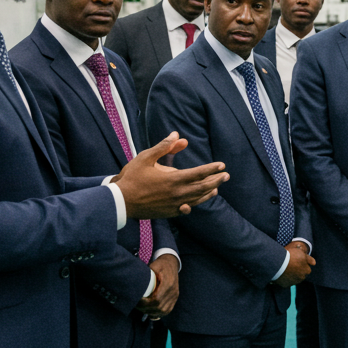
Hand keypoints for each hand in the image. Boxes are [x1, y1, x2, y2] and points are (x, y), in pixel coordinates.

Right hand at [114, 132, 228, 218]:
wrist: (121, 202)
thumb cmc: (132, 177)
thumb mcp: (145, 157)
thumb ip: (163, 146)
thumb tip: (177, 135)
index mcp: (173, 179)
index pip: (199, 173)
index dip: (212, 169)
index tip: (222, 164)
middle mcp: (177, 193)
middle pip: (203, 187)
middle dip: (216, 180)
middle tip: (226, 175)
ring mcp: (174, 205)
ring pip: (197, 199)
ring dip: (209, 193)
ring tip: (217, 188)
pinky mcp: (169, 212)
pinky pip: (187, 208)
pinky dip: (196, 203)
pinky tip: (198, 201)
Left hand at [137, 253, 178, 317]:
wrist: (171, 264)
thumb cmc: (161, 264)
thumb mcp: (153, 266)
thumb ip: (146, 275)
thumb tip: (134, 284)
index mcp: (168, 284)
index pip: (156, 299)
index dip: (145, 303)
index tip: (136, 300)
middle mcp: (173, 292)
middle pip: (159, 307)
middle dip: (146, 308)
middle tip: (136, 305)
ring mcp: (175, 296)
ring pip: (163, 311)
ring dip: (151, 312)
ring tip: (142, 308)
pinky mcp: (174, 299)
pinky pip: (167, 310)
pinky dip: (158, 313)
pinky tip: (150, 311)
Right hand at [275, 242, 315, 287]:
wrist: (278, 262)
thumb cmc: (291, 256)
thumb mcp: (301, 253)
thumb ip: (309, 259)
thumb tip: (314, 263)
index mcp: (307, 270)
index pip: (307, 268)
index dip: (302, 264)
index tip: (296, 261)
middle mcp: (301, 278)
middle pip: (301, 274)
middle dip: (297, 271)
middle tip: (291, 264)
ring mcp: (293, 282)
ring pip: (294, 279)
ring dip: (292, 275)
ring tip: (285, 268)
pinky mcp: (286, 285)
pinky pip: (286, 282)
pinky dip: (285, 279)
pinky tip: (282, 273)